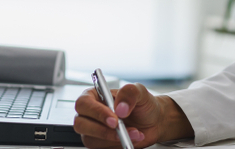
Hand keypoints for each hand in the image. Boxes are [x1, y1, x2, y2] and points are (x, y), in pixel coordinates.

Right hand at [74, 83, 193, 147]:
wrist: (153, 121)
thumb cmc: (142, 104)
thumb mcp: (140, 92)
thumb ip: (130, 93)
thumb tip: (120, 108)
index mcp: (94, 96)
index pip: (84, 104)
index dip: (96, 112)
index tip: (113, 119)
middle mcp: (90, 114)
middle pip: (81, 124)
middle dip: (101, 130)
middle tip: (120, 129)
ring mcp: (93, 131)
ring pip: (91, 140)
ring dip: (114, 139)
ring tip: (134, 132)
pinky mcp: (100, 144)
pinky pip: (102, 148)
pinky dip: (118, 146)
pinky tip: (132, 139)